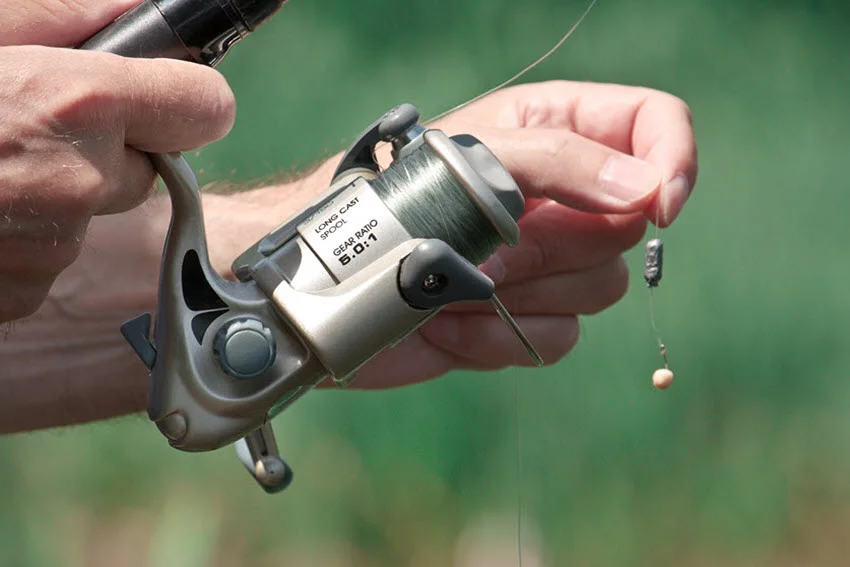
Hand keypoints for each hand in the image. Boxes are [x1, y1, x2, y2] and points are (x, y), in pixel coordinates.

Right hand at [0, 45, 234, 320]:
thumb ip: (68, 20)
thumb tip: (133, 13)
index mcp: (76, 105)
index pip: (207, 109)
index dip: (183, 102)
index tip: (167, 101)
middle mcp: (78, 184)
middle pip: (143, 172)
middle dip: (102, 155)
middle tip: (24, 133)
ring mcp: (50, 250)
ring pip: (89, 219)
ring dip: (52, 200)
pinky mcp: (21, 297)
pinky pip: (49, 261)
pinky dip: (20, 242)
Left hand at [350, 80, 696, 386]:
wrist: (329, 282)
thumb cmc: (387, 202)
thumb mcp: (476, 160)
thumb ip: (564, 162)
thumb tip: (648, 191)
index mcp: (550, 131)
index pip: (651, 125)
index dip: (671, 162)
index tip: (660, 208)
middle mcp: (555, 195)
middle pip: (628, 225)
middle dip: (559, 242)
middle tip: (495, 238)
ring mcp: (539, 261)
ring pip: (598, 289)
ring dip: (526, 291)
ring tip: (462, 277)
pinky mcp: (518, 318)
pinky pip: (558, 339)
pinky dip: (502, 336)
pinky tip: (450, 318)